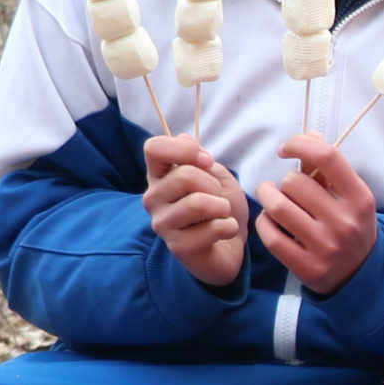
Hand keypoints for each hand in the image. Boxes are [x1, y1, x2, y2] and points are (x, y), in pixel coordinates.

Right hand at [142, 134, 247, 288]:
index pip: (154, 148)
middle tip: (219, 198)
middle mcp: (153, 198)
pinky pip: (213, 228)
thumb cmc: (220, 206)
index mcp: (159, 175)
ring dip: (222, 207)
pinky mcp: (178, 247)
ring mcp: (162, 224)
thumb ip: (199, 158)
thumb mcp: (215, 175)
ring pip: (197, 203)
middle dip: (214, 185)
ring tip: (222, 214)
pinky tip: (225, 231)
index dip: (185, 150)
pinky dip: (229, 227)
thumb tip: (183, 137)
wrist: (230, 244)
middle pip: (184, 175)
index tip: (207, 161)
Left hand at [255, 135, 380, 295]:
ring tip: (271, 198)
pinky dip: (264, 223)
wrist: (362, 275)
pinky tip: (270, 221)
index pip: (327, 156)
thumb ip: (329, 168)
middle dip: (284, 181)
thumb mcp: (350, 196)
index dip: (299, 144)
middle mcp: (345, 222)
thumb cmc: (351, 225)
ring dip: (267, 197)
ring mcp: (326, 247)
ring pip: (278, 207)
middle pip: (294, 182)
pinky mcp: (308, 267)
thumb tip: (310, 135)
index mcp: (360, 198)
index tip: (285, 149)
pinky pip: (271, 236)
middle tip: (286, 189)